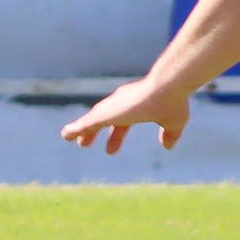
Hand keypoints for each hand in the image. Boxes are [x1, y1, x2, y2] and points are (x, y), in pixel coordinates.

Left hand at [60, 75, 192, 154]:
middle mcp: (121, 104)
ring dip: (80, 129)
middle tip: (83, 143)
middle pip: (103, 120)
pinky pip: (85, 123)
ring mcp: (112, 107)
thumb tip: (167, 146)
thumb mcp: (174, 123)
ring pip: (92, 120)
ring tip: (67, 136)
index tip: (109, 150)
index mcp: (135, 107)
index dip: (115, 137)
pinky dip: (76, 128)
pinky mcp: (106, 112)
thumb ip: (170, 134)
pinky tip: (66, 135)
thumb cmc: (172, 102)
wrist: (168, 88)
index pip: (122, 125)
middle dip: (93, 131)